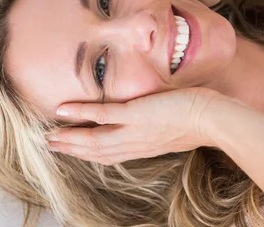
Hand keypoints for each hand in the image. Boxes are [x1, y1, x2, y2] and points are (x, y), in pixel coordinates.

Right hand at [46, 87, 226, 164]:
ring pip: (94, 138)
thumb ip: (159, 124)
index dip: (88, 153)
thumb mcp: (175, 127)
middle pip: (96, 150)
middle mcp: (135, 143)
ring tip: (49, 135)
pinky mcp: (136, 114)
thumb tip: (154, 114)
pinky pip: (103, 114)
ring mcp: (134, 130)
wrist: (213, 119)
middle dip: (72, 149)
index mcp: (143, 147)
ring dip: (70, 137)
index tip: (71, 149)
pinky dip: (81, 112)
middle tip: (50, 144)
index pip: (110, 154)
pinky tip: (64, 109)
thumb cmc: (201, 119)